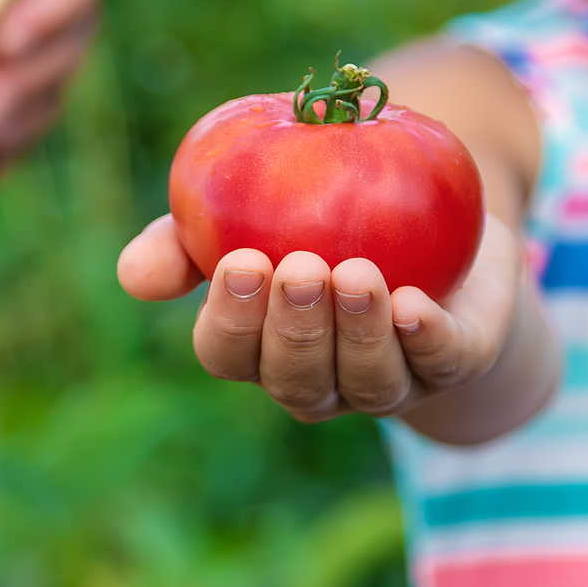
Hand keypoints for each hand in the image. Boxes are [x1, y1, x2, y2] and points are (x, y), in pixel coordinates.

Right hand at [117, 215, 522, 422]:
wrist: (431, 215)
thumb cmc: (315, 209)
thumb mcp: (248, 204)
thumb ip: (188, 235)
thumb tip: (133, 275)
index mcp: (260, 345)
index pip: (229, 354)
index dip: (231, 320)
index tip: (239, 261)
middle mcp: (321, 377)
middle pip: (296, 379)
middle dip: (295, 330)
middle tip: (298, 268)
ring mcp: (389, 378)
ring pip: (368, 383)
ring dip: (358, 333)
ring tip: (356, 273)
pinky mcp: (454, 357)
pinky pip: (441, 362)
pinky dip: (425, 339)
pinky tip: (411, 305)